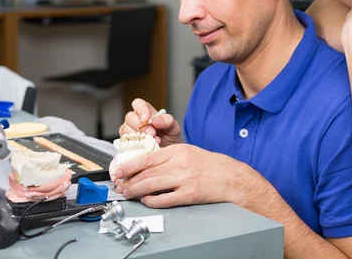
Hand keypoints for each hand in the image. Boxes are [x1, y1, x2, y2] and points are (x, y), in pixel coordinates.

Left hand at [113, 144, 253, 207]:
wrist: (231, 177)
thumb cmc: (211, 165)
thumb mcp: (189, 152)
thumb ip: (168, 156)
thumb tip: (146, 164)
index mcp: (179, 150)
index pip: (147, 158)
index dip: (130, 165)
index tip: (119, 170)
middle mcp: (180, 163)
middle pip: (147, 172)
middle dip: (129, 180)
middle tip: (120, 185)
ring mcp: (184, 179)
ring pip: (152, 185)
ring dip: (136, 190)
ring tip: (127, 193)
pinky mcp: (189, 194)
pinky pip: (164, 199)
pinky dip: (152, 200)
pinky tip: (146, 200)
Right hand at [119, 99, 180, 146]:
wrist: (167, 154)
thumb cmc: (168, 138)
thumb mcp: (173, 128)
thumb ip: (167, 121)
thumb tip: (155, 120)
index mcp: (146, 112)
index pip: (138, 104)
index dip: (141, 110)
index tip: (147, 119)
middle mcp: (134, 120)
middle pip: (130, 117)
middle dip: (141, 126)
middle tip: (152, 134)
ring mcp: (128, 131)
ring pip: (125, 129)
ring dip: (138, 136)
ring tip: (152, 142)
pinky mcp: (126, 143)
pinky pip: (125, 142)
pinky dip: (135, 145)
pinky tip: (145, 148)